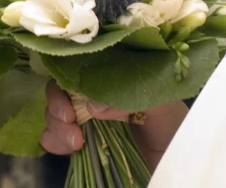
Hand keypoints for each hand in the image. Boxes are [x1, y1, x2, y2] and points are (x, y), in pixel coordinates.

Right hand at [41, 81, 187, 169]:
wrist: (173, 158)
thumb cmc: (170, 122)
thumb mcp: (160, 102)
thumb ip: (129, 98)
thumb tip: (94, 106)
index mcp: (110, 78)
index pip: (79, 68)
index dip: (67, 80)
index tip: (74, 101)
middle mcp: (94, 95)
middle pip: (59, 91)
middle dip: (57, 106)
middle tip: (71, 122)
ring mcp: (85, 120)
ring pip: (52, 115)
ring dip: (55, 127)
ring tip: (77, 142)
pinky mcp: (81, 143)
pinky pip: (54, 140)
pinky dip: (54, 142)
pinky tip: (73, 148)